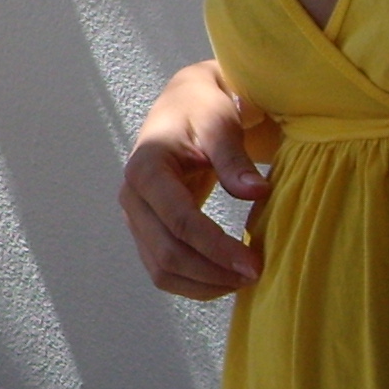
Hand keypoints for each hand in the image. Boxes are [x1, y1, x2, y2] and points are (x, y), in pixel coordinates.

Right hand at [120, 60, 274, 299]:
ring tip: (242, 281)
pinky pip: (161, 268)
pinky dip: (192, 282)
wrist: (183, 104)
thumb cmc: (203, 109)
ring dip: (202, 284)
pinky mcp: (144, 229)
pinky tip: (224, 278)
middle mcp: (131, 197)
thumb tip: (256, 192)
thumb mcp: (220, 123)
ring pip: (161, 269)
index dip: (216, 248)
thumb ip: (234, 158)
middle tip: (255, 274)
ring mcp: (134, 216)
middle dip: (212, 272)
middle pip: (167, 253)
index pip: (180, 221)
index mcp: (145, 169)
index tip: (254, 264)